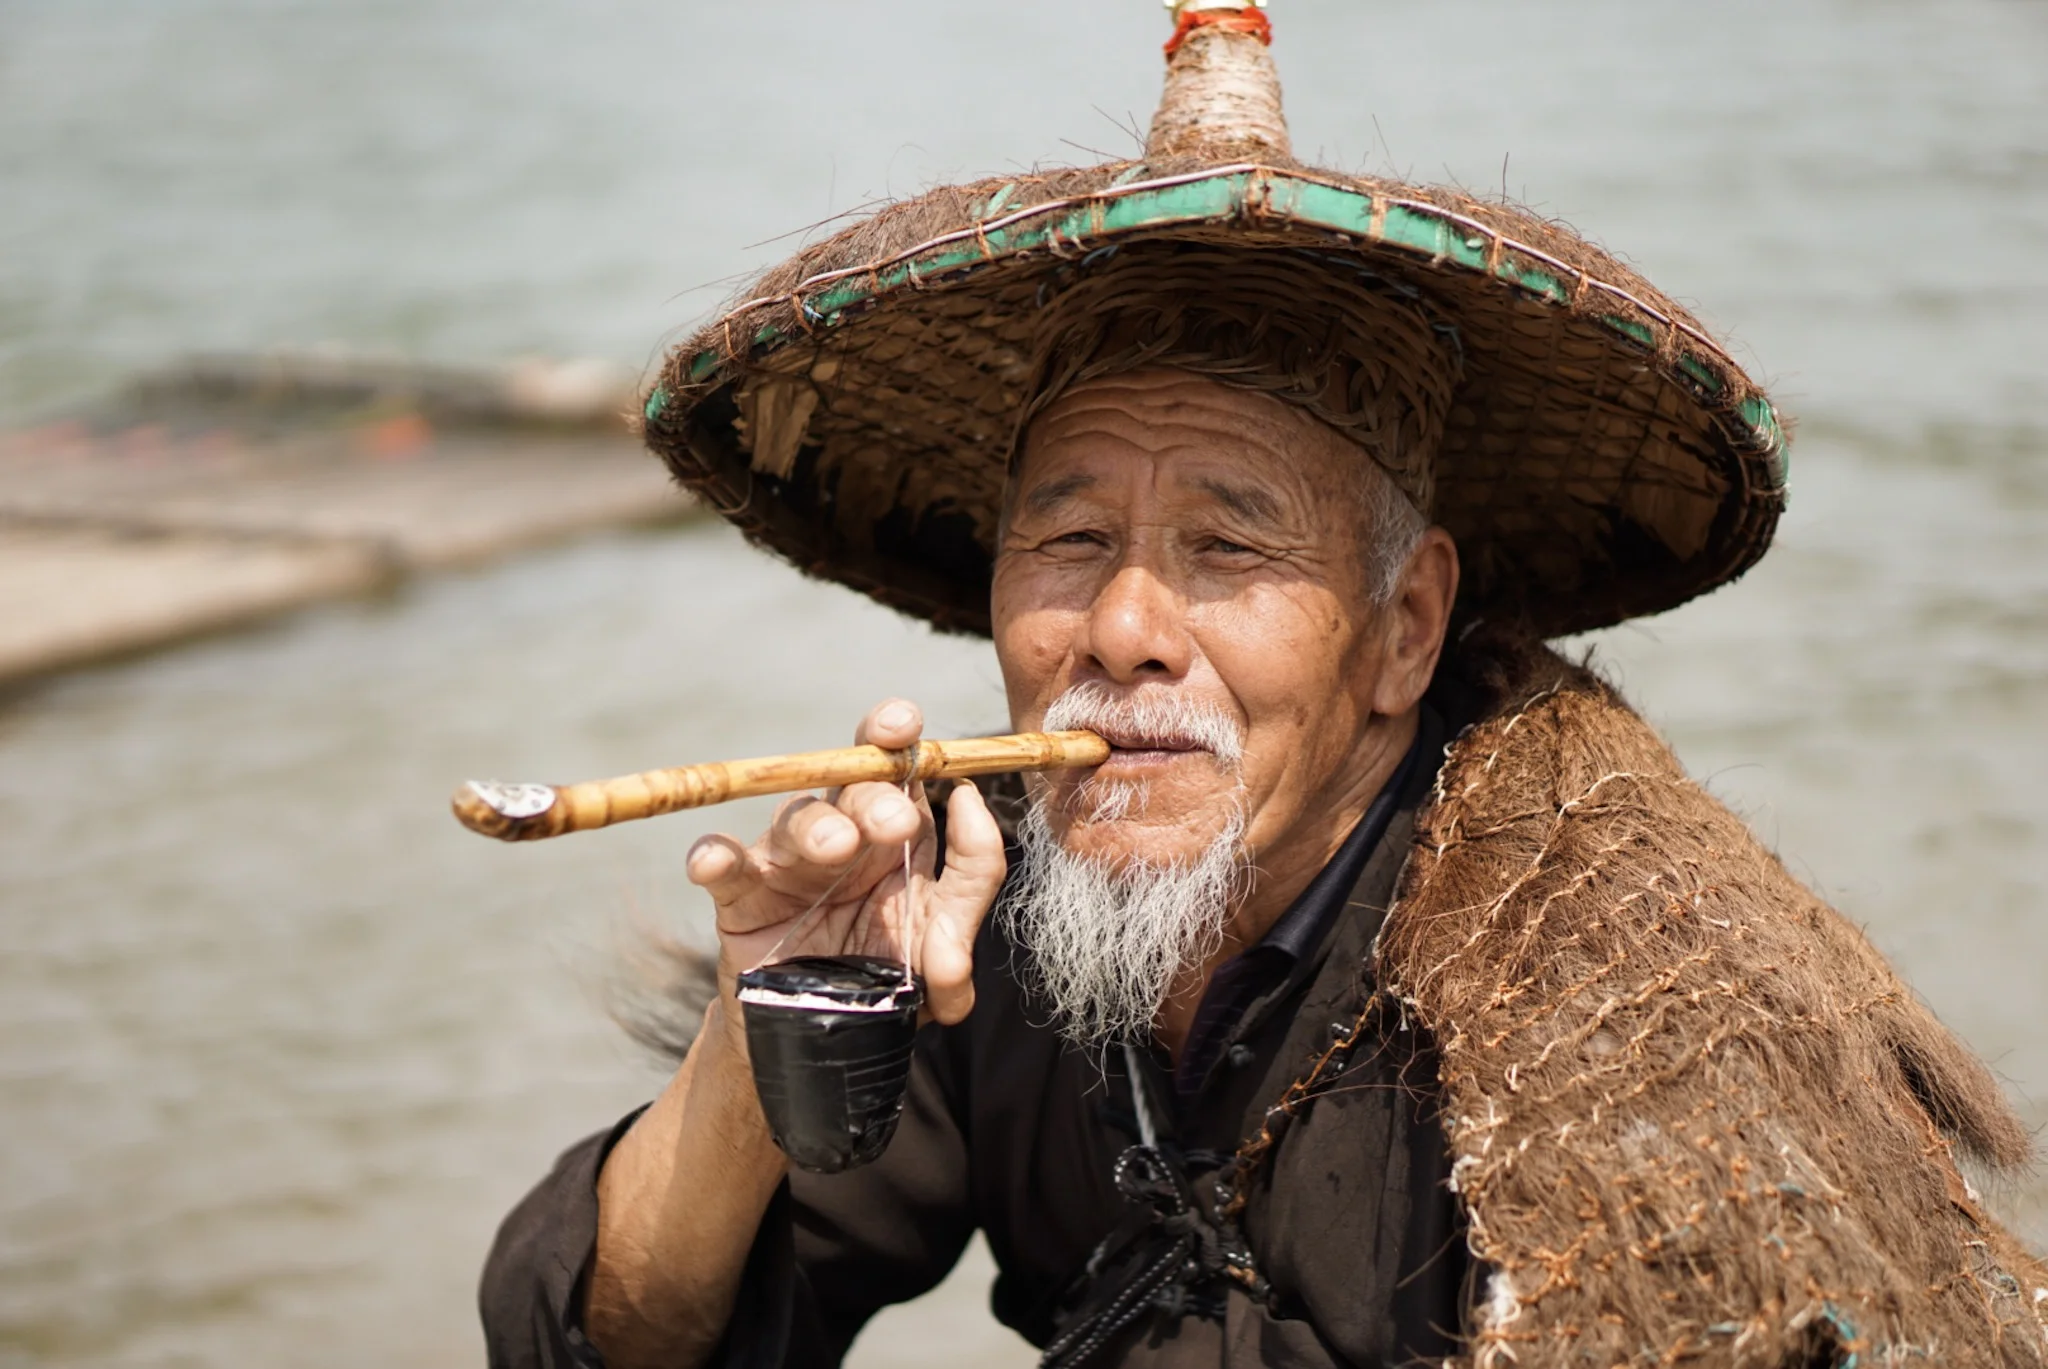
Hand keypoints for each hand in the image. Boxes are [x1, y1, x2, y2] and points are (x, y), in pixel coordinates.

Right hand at [685, 698, 1007, 1031]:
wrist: (826, 1047)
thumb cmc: (888, 977)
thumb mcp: (945, 941)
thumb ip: (972, 883)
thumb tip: (968, 804)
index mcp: (891, 834)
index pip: (895, 769)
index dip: (895, 736)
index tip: (904, 725)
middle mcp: (839, 835)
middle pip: (849, 789)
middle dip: (872, 796)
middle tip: (895, 822)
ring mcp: (786, 865)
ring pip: (793, 820)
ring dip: (814, 828)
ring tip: (837, 847)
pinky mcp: (739, 903)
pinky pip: (721, 869)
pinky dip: (713, 858)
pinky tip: (714, 862)